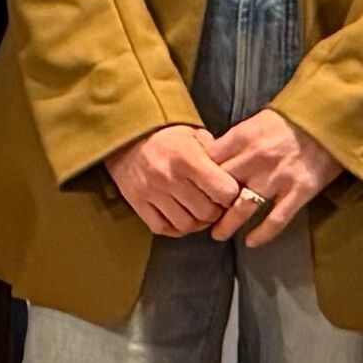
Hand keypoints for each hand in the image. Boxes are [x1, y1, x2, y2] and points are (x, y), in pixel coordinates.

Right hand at [105, 124, 241, 238]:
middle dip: (216, 211)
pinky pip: (163, 228)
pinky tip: (181, 217)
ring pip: (187, 225)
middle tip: (215, 204)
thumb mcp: (196, 135)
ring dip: (198, 222)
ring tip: (199, 212)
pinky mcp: (137, 202)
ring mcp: (151, 192)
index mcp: (188, 158)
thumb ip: (217, 155)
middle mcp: (169, 177)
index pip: (224, 192)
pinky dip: (176, 228)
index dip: (232, 195)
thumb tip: (236, 176)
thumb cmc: (167, 135)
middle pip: (207, 212)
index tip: (229, 192)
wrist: (126, 134)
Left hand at [205, 111, 351, 245]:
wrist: (331, 119)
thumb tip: (209, 160)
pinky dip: (262, 234)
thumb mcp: (256, 121)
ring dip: (227, 225)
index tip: (192, 190)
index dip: (196, 178)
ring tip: (218, 235)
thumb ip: (234, 141)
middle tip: (199, 217)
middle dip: (207, 204)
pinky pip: (276, 219)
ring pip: (243, 207)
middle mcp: (256, 158)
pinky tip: (251, 242)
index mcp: (243, 137)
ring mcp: (278, 176)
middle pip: (221, 187)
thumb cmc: (291, 120)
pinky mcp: (300, 191)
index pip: (208, 162)